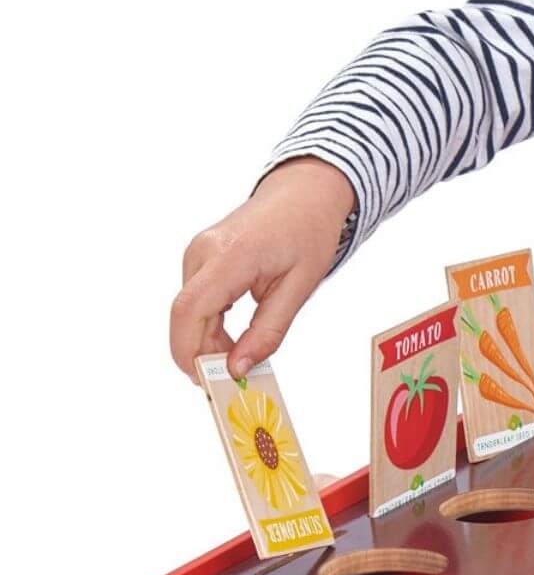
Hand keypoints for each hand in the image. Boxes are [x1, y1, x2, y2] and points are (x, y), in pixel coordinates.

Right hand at [170, 157, 354, 381]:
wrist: (304, 194)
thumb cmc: (308, 232)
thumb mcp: (299, 287)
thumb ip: (269, 331)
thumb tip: (239, 367)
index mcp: (230, 255)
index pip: (191, 309)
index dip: (190, 350)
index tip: (207, 380)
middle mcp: (204, 252)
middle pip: (184, 314)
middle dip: (199, 352)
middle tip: (230, 377)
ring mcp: (197, 254)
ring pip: (187, 311)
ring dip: (205, 340)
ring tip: (239, 353)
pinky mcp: (200, 259)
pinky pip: (195, 301)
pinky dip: (208, 325)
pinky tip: (232, 337)